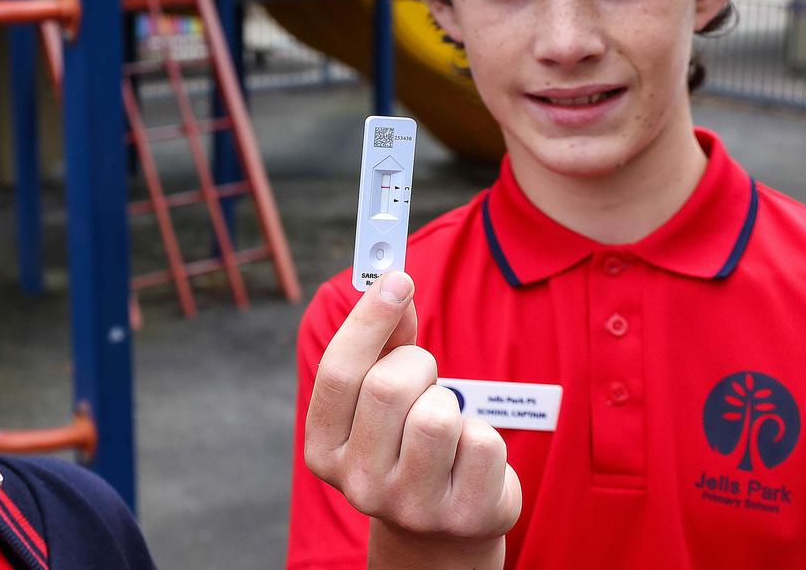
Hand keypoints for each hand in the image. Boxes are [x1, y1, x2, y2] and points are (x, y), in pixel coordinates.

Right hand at [304, 272, 520, 568]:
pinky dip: (482, 435)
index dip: (368, 319)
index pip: (338, 372)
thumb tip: (393, 283)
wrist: (438, 527)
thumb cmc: (404, 442)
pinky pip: (482, 442)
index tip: (398, 277)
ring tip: (444, 422)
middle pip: (388, 387)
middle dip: (416, 364)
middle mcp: (358, 484)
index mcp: (323, 449)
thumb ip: (383, 342)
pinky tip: (468, 456)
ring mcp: (409, 506)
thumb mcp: (381, 397)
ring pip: (437, 416)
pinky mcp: (461, 516)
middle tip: (423, 374)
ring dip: (448, 402)